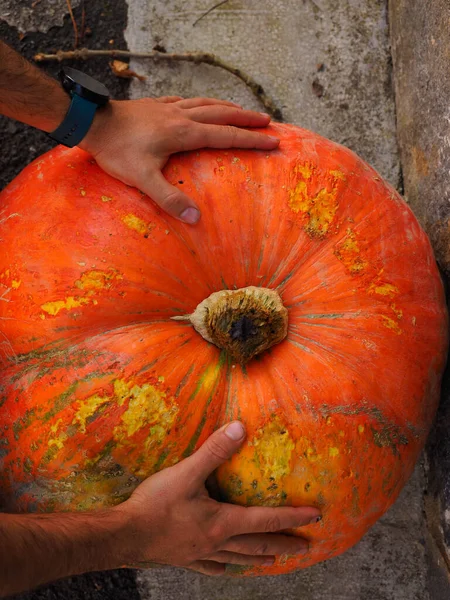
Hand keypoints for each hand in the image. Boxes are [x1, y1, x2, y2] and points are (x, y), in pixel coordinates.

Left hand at [79, 97, 278, 223]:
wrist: (92, 123)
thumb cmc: (117, 151)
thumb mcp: (142, 179)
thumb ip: (169, 199)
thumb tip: (196, 219)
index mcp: (184, 133)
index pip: (226, 135)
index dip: (252, 139)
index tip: (273, 141)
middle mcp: (181, 116)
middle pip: (222, 114)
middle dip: (247, 118)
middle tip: (268, 121)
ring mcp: (169, 108)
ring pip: (206, 103)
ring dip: (228, 107)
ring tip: (243, 110)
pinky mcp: (157, 106)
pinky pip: (187, 100)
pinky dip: (202, 102)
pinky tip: (200, 105)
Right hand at [114, 421, 320, 575]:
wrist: (124, 535)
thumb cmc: (155, 505)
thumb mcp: (186, 473)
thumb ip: (214, 451)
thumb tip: (240, 429)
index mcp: (222, 522)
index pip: (266, 519)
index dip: (292, 517)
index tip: (315, 517)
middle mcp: (217, 541)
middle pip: (258, 543)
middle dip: (284, 542)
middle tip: (306, 546)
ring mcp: (200, 553)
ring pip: (239, 557)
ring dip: (260, 557)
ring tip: (276, 560)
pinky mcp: (184, 558)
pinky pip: (211, 566)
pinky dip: (225, 566)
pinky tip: (226, 568)